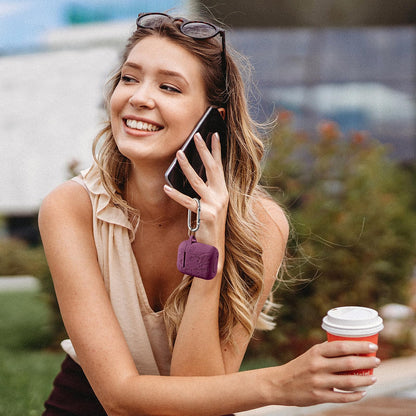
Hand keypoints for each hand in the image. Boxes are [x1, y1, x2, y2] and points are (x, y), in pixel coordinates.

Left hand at [164, 132, 228, 264]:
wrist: (215, 247)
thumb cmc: (210, 224)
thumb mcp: (212, 204)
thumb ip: (207, 189)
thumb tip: (194, 172)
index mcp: (223, 191)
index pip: (220, 166)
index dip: (217, 150)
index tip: (214, 134)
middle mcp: (221, 195)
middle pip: (212, 168)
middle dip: (204, 150)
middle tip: (197, 135)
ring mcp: (214, 205)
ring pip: (197, 181)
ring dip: (187, 166)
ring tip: (178, 153)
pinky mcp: (205, 215)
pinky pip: (187, 202)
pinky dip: (176, 194)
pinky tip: (166, 187)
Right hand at [271, 341, 379, 406]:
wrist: (279, 384)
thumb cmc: (299, 367)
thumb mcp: (310, 355)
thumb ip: (327, 352)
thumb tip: (350, 348)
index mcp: (316, 352)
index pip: (341, 347)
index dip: (359, 347)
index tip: (372, 347)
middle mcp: (318, 366)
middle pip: (348, 363)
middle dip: (366, 362)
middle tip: (376, 361)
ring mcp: (318, 382)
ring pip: (348, 382)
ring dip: (365, 380)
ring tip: (373, 378)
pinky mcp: (319, 396)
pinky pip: (342, 397)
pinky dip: (355, 396)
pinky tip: (362, 392)